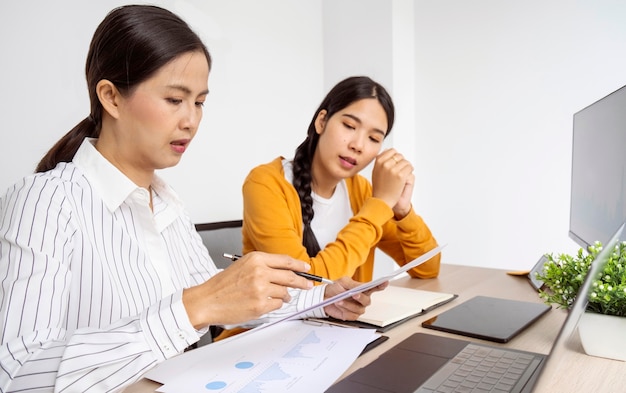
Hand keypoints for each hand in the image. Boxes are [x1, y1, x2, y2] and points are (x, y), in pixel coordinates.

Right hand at [182, 251, 312, 327]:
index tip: (306, 268)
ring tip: (278, 297)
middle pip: (290, 276)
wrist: (207, 300)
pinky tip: (266, 303)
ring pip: (285, 292)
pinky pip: (277, 304)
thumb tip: (285, 271)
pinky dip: (275, 304)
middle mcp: (260, 272)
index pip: (285, 261)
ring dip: (285, 296)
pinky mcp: (260, 305)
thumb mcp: (243, 266)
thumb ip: (264, 266)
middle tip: (308, 284)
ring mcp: (260, 289)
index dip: (299, 265)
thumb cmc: (223, 285)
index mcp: (256, 259)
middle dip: (302, 282)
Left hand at [322, 277, 388, 320]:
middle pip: (367, 301)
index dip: (381, 285)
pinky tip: (339, 304)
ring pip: (359, 309)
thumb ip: (352, 285)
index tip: (385, 282)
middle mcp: (362, 299)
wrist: (324, 297)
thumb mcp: (343, 282)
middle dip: (361, 297)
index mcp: (362, 289)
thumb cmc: (335, 288)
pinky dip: (344, 310)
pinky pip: (352, 315)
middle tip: (354, 294)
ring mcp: (357, 308)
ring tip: (339, 300)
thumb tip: (359, 288)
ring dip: (348, 304)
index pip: (374, 287)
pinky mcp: (351, 315)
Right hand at [371, 148, 414, 217]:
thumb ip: (382, 160)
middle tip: (399, 171)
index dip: (396, 158)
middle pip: (400, 156)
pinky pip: (410, 168)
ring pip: (406, 162)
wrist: (382, 200)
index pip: (392, 151)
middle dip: (401, 162)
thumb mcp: (376, 171)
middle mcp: (385, 164)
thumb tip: (387, 150)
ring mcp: (393, 169)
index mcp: (378, 161)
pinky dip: (409, 172)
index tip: (396, 164)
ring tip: (401, 176)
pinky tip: (404, 178)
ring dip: (406, 168)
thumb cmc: (380, 188)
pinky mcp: (400, 176)